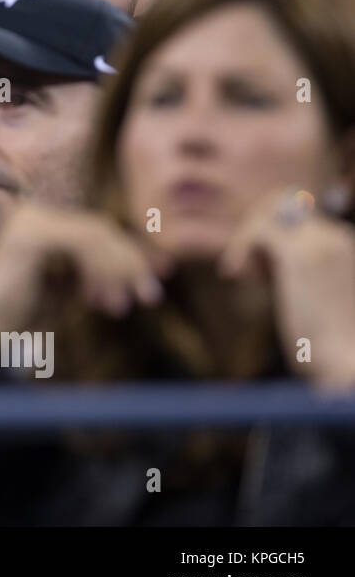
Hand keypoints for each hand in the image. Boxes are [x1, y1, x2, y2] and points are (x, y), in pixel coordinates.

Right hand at [0, 204, 167, 393]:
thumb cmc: (23, 317)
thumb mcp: (68, 286)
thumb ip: (95, 270)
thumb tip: (145, 264)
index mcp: (38, 220)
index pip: (95, 229)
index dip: (130, 252)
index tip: (161, 274)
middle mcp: (32, 213)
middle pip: (99, 229)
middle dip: (130, 263)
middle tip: (152, 296)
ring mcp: (30, 221)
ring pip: (96, 236)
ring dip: (119, 272)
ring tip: (125, 307)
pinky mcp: (32, 236)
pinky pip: (84, 246)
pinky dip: (101, 273)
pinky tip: (103, 303)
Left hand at [220, 188, 354, 389]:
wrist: (353, 370)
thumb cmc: (340, 356)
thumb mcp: (328, 311)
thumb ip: (312, 288)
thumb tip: (289, 285)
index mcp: (348, 251)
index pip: (306, 217)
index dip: (277, 237)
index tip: (263, 273)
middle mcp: (341, 240)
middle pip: (288, 206)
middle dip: (259, 232)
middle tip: (249, 272)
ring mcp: (323, 245)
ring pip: (274, 207)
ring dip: (249, 236)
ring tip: (241, 272)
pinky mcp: (301, 257)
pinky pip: (262, 228)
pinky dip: (241, 246)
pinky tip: (235, 274)